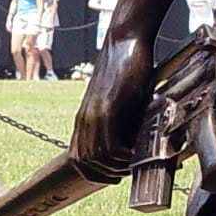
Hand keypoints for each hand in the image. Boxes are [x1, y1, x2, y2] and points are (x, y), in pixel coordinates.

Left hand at [71, 33, 155, 180]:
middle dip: (107, 175)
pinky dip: (124, 156)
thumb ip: (122, 123)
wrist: (125, 40)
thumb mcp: (120, 102)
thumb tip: (135, 146)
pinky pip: (110, 146)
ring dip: (118, 167)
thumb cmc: (128, 70)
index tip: (116, 175)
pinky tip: (137, 153)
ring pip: (98, 159)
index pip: (79, 161)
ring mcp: (94, 115)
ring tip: (135, 164)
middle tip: (128, 172)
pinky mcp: (107, 109)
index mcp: (84, 120)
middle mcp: (85, 120)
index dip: (96, 174)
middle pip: (85, 164)